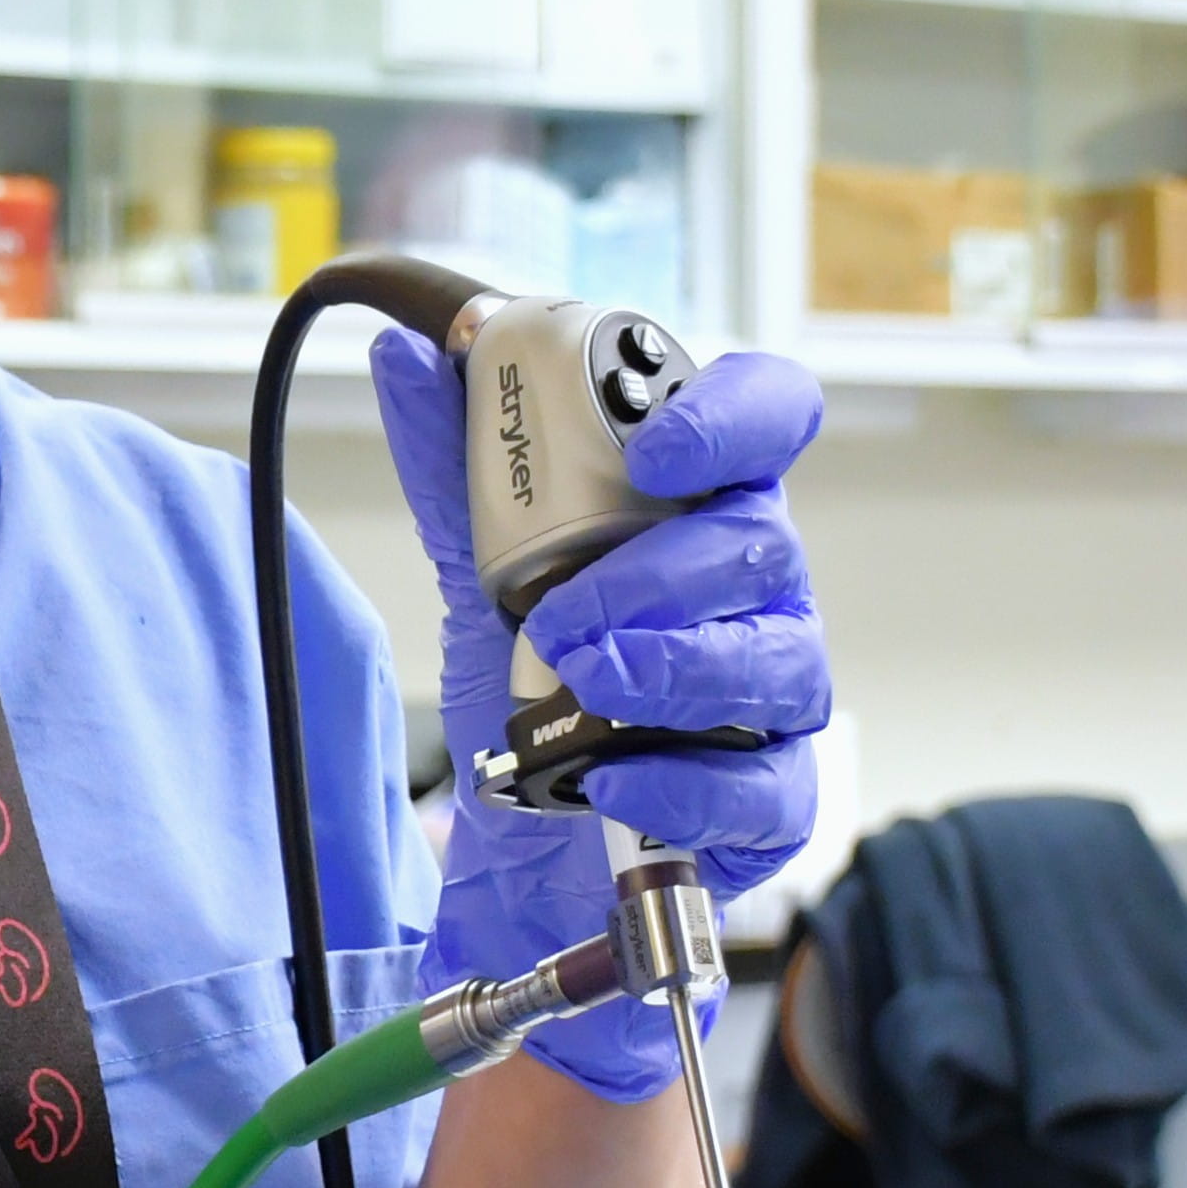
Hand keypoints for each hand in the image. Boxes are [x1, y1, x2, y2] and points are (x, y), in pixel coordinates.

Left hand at [370, 331, 832, 1097]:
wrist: (519, 833)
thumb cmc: (534, 686)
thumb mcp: (477, 570)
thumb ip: (456, 467)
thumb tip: (407, 354)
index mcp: (706, 508)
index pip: (770, 418)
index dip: (730, 418)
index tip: (652, 447)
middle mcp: (760, 594)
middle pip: (760, 548)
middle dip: (654, 576)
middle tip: (557, 615)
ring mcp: (777, 697)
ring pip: (779, 664)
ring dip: (676, 669)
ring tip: (588, 684)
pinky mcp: (772, 802)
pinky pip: (767, 792)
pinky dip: (687, 785)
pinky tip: (615, 783)